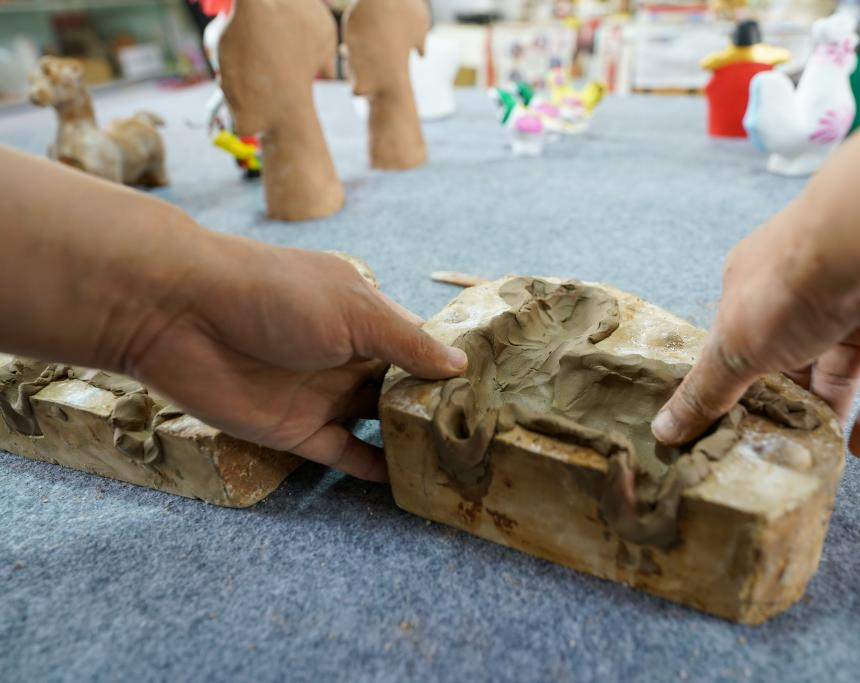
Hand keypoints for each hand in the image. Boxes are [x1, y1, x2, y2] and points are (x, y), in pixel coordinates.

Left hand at [121, 236, 466, 481]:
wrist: (180, 314)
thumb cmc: (274, 295)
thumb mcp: (352, 310)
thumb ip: (407, 341)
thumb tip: (459, 365)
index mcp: (365, 316)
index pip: (419, 344)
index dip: (450, 366)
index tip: (492, 392)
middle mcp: (349, 355)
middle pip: (402, 387)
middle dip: (434, 408)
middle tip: (482, 436)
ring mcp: (324, 394)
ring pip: (376, 422)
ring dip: (407, 439)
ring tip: (454, 463)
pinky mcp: (296, 430)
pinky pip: (342, 453)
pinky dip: (371, 467)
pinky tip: (403, 480)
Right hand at [651, 202, 859, 457]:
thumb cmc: (790, 286)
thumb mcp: (733, 347)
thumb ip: (705, 391)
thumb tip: (664, 430)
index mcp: (751, 286)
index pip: (734, 339)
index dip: (728, 381)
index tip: (722, 425)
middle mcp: (801, 293)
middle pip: (788, 357)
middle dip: (781, 401)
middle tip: (770, 448)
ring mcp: (853, 307)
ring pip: (839, 368)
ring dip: (828, 410)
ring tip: (814, 454)